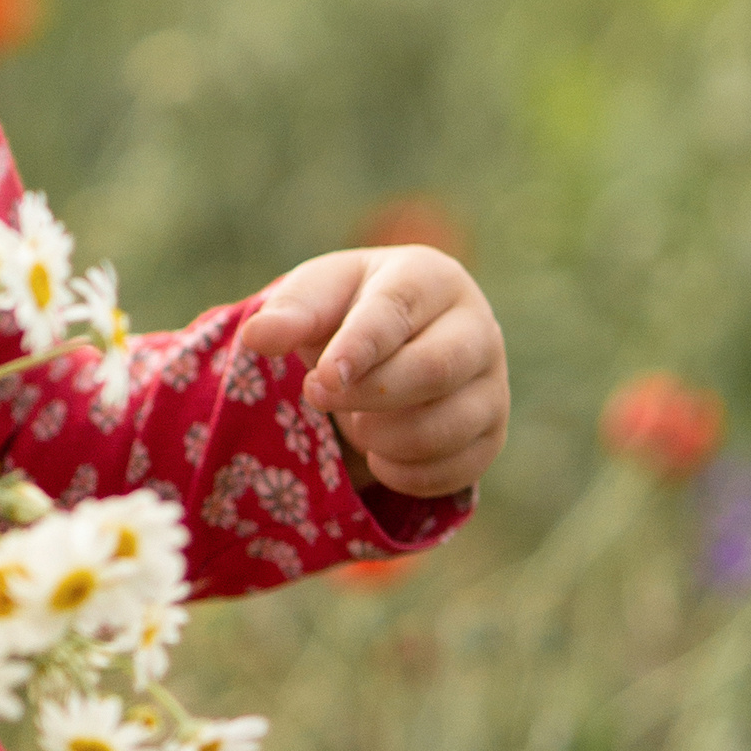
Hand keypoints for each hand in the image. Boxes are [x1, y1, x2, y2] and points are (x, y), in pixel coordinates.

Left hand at [237, 246, 507, 498]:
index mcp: (430, 277)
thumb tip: (256, 336)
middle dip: (368, 396)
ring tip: (354, 424)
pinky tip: (379, 454)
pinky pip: (459, 469)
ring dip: (386, 438)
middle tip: (319, 398)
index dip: (356, 349)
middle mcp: (477, 327)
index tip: (320, 380)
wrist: (393, 344)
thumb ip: (289, 314)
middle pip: (433, 370)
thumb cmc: (349, 310)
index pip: (396, 312)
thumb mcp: (316, 298)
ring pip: (449, 426)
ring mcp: (493, 383)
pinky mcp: (494, 433)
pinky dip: (408, 473)